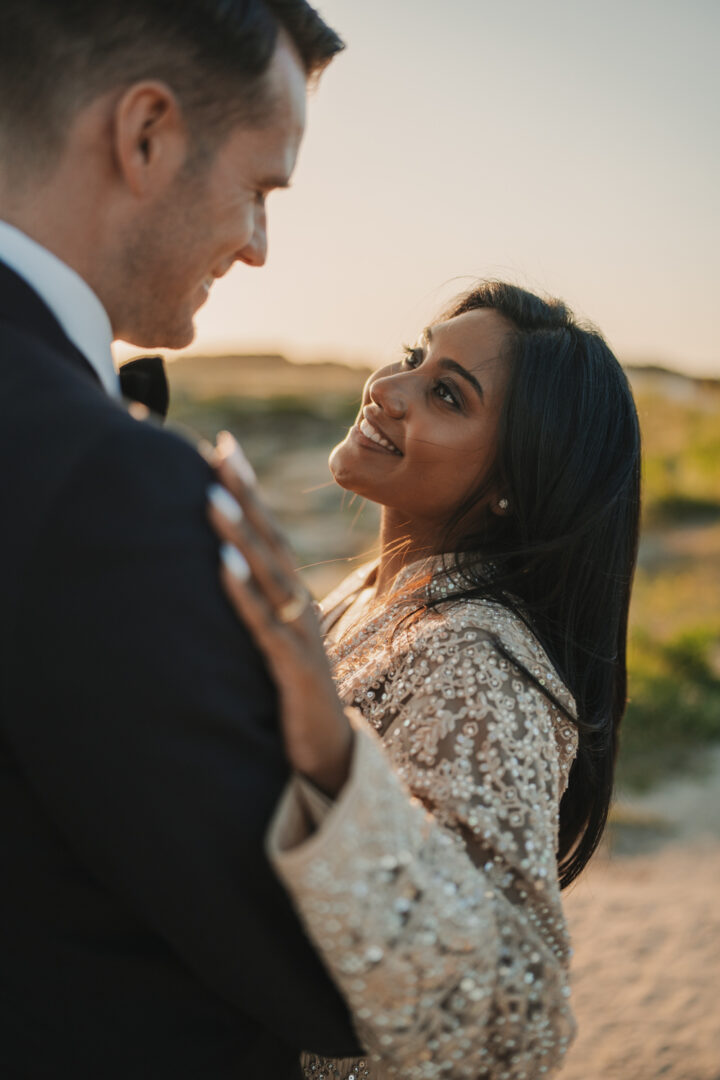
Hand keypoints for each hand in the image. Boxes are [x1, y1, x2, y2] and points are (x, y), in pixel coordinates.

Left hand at [206, 432, 353, 796]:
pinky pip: (262, 623)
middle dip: (244, 494)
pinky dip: (242, 592)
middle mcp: (300, 605)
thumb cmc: (297, 694)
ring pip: (266, 574)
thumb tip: (228, 570)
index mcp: (295, 596)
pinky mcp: (292, 666)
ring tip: (211, 497)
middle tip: (218, 450)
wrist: (329, 752)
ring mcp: (299, 634)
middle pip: (270, 540)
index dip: (248, 490)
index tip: (222, 447)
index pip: (269, 532)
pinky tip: (220, 566)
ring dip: (239, 534)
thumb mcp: (277, 641)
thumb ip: (259, 605)